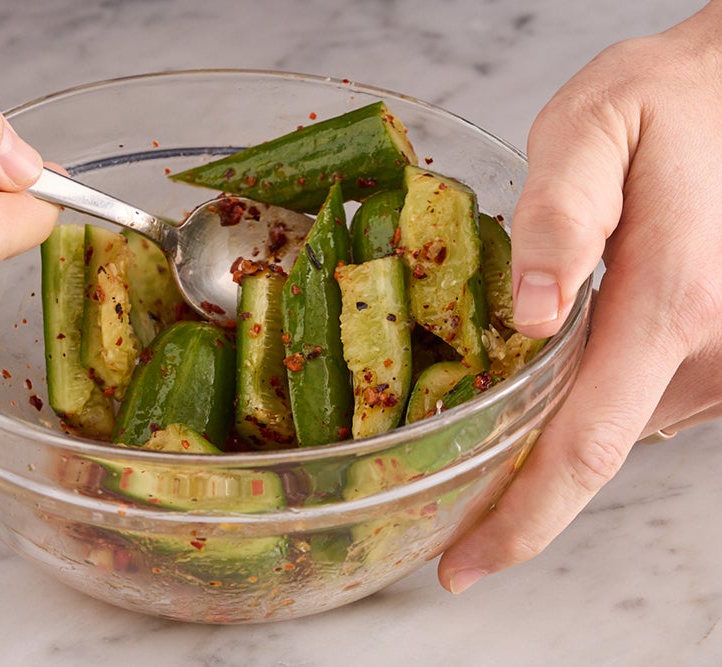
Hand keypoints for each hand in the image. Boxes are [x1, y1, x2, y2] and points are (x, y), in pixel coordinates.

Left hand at [439, 0, 721, 592]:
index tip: (465, 567)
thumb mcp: (595, 132)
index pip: (583, 448)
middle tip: (451, 465)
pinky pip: (649, 398)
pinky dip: (600, 393)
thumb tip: (528, 316)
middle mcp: (713, 350)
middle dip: (521, 476)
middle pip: (595, 449)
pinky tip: (573, 346)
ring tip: (509, 374)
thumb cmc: (669, 107)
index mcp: (671, 306)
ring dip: (561, 418)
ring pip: (622, 424)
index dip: (520, 520)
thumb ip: (558, 221)